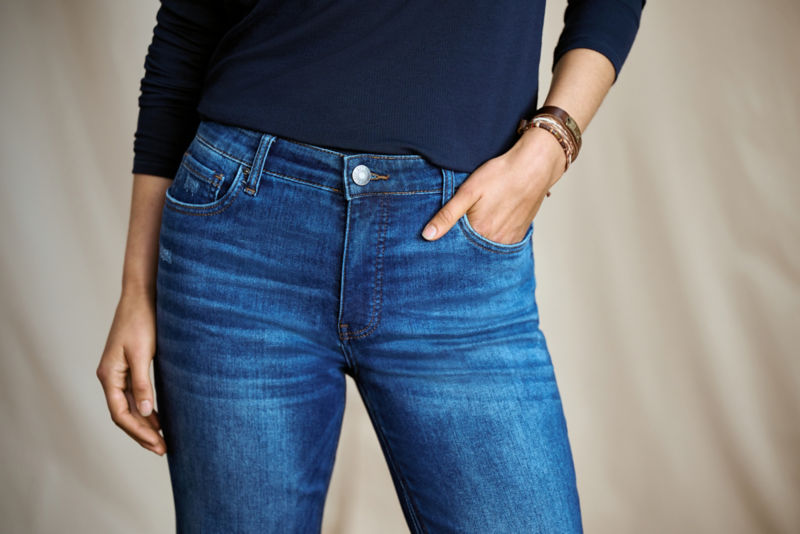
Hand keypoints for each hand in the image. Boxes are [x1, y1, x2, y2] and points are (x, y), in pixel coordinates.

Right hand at [96, 291, 165, 455]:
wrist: (142, 296)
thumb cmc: (142, 321)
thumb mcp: (143, 353)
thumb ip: (142, 384)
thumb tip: (145, 413)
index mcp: (109, 375)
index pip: (120, 414)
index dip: (138, 432)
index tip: (157, 445)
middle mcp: (111, 376)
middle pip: (124, 414)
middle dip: (142, 434)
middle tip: (163, 450)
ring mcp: (119, 372)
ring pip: (129, 407)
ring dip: (145, 424)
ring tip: (162, 440)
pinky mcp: (130, 366)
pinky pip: (135, 395)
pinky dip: (146, 409)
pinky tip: (159, 418)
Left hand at [422, 126, 566, 243]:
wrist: (534, 167)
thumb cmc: (501, 175)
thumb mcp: (468, 191)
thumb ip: (447, 215)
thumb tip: (427, 236)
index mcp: (479, 232)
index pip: (455, 246)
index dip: (446, 241)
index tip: (439, 236)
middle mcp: (495, 241)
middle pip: (471, 249)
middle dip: (461, 243)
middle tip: (461, 224)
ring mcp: (509, 240)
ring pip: (485, 247)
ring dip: (477, 241)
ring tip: (476, 222)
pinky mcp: (518, 235)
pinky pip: (500, 244)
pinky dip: (491, 238)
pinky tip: (489, 224)